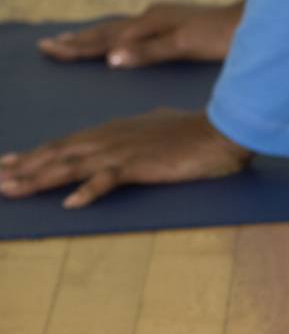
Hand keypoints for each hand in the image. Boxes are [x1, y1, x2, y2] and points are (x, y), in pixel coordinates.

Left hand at [0, 108, 252, 207]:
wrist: (221, 130)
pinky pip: (109, 179)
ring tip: (11, 189)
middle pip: (58, 154)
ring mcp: (123, 150)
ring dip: (39, 179)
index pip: (65, 144)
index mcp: (113, 130)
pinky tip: (70, 204)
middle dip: (23, 168)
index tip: (7, 164)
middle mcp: (110, 137)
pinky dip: (88, 191)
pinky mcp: (141, 164)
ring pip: (71, 166)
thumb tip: (126, 140)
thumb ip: (135, 136)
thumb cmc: (193, 131)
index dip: (34, 155)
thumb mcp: (157, 129)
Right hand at [36, 1, 245, 66]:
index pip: (105, 38)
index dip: (77, 46)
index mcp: (150, 22)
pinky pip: (132, 30)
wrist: (252, 20)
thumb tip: (110, 58)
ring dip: (93, 36)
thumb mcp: (184, 46)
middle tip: (46, 45)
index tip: (49, 49)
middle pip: (106, 30)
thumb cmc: (221, 36)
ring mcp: (162, 19)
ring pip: (118, 29)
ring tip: (70, 40)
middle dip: (77, 40)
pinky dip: (114, 36)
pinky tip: (115, 37)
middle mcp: (151, 17)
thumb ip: (148, 52)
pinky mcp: (171, 24)